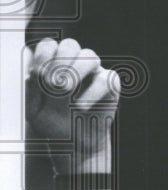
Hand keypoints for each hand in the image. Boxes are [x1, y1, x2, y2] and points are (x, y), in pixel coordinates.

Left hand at [25, 38, 119, 172]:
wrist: (75, 145)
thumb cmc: (53, 123)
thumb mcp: (35, 108)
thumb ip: (36, 87)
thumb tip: (45, 74)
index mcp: (53, 63)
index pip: (48, 45)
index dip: (43, 58)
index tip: (38, 77)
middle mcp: (74, 63)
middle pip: (69, 44)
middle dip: (59, 63)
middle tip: (53, 86)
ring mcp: (94, 72)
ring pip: (89, 56)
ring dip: (75, 72)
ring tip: (65, 92)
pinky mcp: (110, 84)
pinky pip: (105, 79)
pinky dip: (91, 93)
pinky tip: (80, 107)